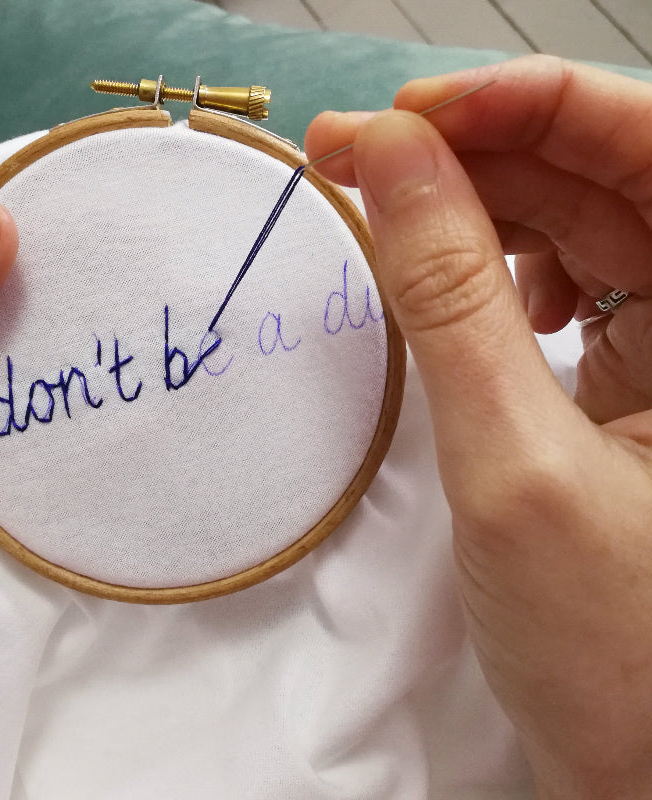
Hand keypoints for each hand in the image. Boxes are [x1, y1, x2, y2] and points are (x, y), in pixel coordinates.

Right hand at [306, 55, 651, 798]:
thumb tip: (388, 166)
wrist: (636, 764)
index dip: (525, 104)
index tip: (407, 116)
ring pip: (578, 218)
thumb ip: (447, 302)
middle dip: (474, 150)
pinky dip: (497, 265)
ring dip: (477, 205)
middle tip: (360, 156)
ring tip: (397, 223)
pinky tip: (466, 292)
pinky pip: (565, 278)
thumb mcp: (512, 463)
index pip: (646, 142)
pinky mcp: (634, 378)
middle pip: (601, 169)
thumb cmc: (612, 652)